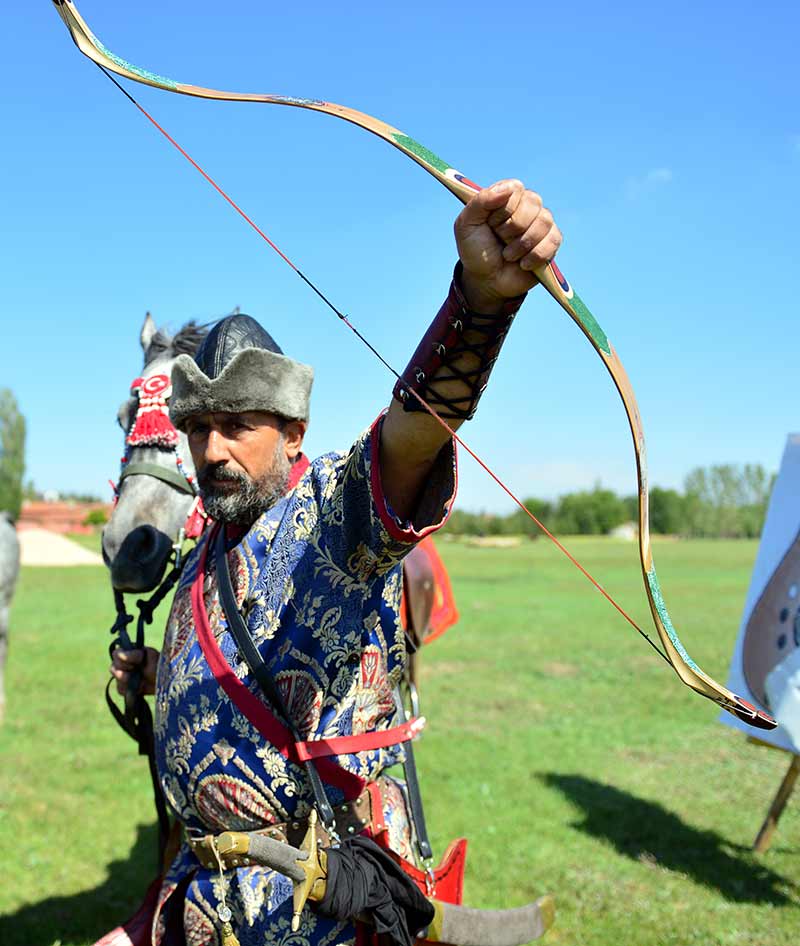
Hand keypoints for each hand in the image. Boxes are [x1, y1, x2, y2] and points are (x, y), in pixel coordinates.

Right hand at [110, 646, 158, 696]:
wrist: (168, 680)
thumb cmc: (160, 664)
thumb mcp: (150, 655)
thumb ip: (134, 655)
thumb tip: (119, 654)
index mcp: (129, 652)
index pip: (116, 654)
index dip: (125, 659)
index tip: (138, 661)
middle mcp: (124, 663)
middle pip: (113, 668)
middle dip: (126, 671)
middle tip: (138, 673)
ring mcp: (123, 676)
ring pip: (116, 680)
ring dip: (129, 681)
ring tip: (141, 681)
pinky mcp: (125, 688)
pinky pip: (121, 690)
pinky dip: (130, 689)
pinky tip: (140, 687)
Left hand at [454, 179, 561, 311]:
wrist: (486, 280)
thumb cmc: (475, 250)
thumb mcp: (466, 225)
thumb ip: (480, 201)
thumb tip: (508, 188)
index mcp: (506, 197)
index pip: (515, 188)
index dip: (503, 209)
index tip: (490, 224)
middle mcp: (527, 206)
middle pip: (532, 203)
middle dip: (510, 228)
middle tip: (499, 240)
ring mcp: (541, 224)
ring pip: (544, 222)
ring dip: (522, 244)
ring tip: (508, 255)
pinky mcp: (551, 242)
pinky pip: (553, 241)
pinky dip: (535, 256)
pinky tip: (523, 264)